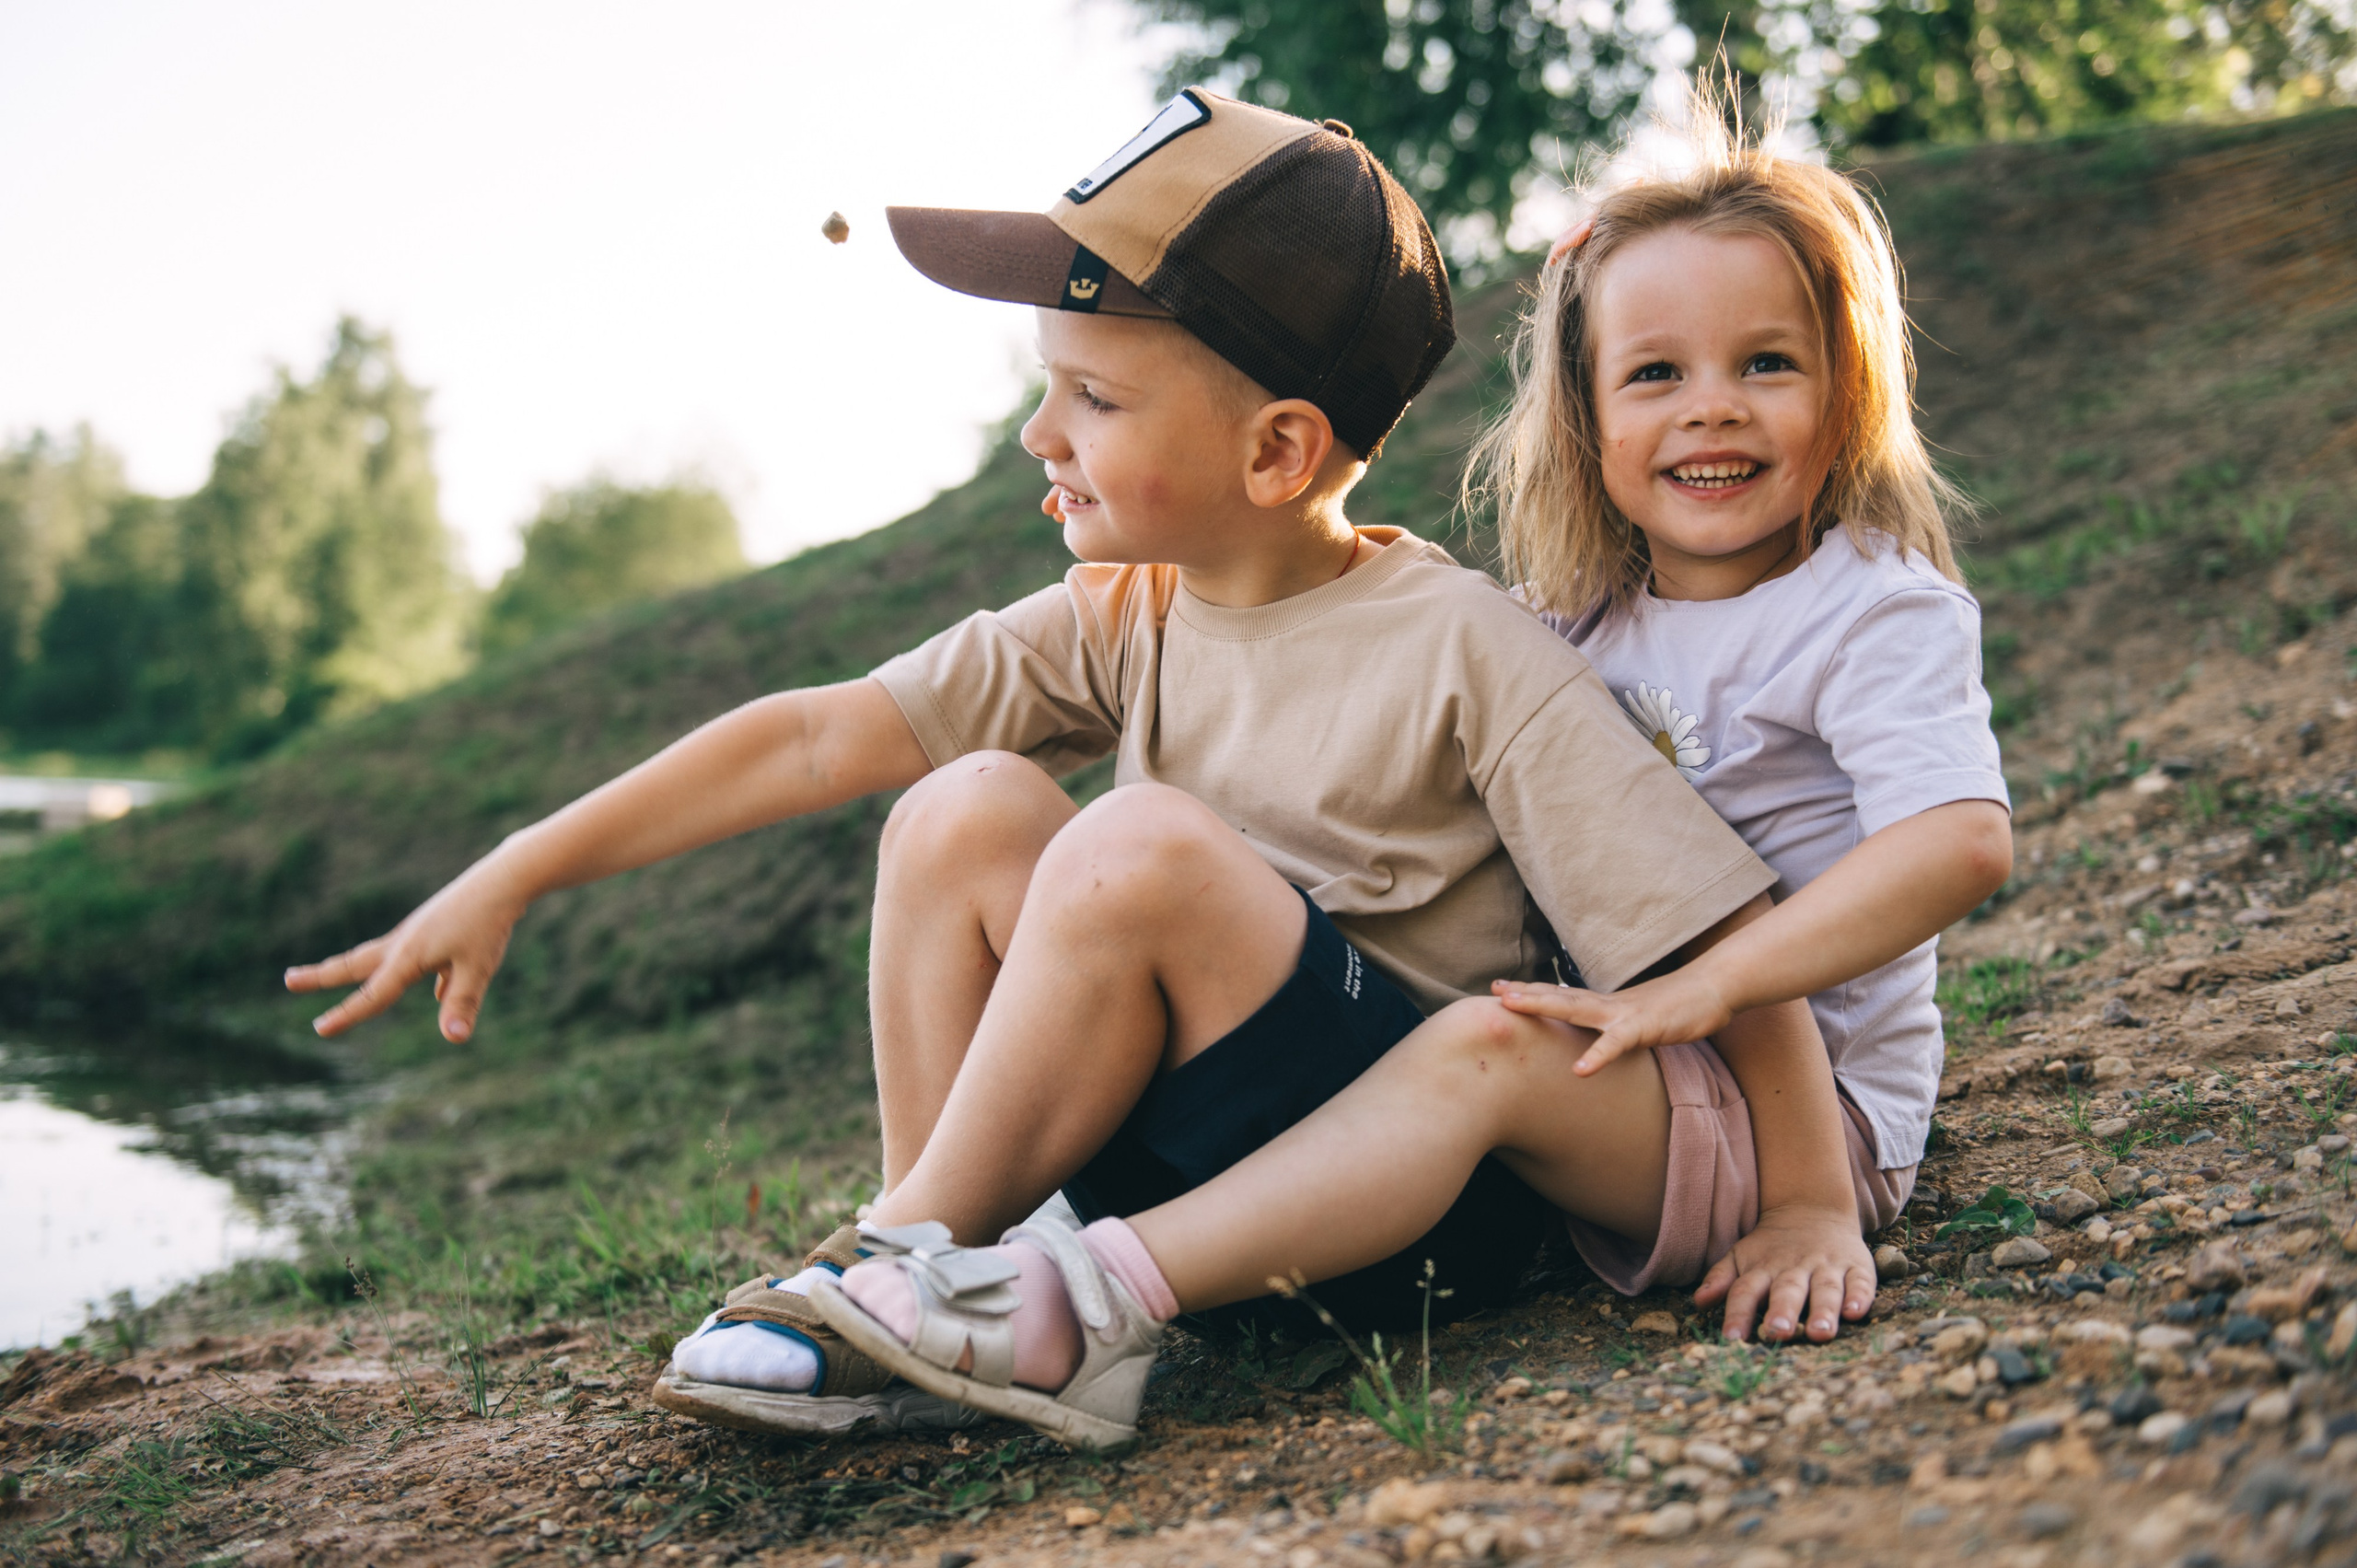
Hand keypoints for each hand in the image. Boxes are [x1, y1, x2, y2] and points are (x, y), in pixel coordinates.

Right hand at [284, 858, 529, 1040]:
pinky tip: (441, 984)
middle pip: (353, 964)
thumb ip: (462, 1003)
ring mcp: (416, 932)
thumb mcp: (478, 969)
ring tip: (327, 973)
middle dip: (321, 976)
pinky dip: (405, 969)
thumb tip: (453, 1038)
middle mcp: (403, 943)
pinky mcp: (432, 927)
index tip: (319, 1029)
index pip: (372, 995)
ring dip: (350, 967)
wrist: (502, 880)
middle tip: (288, 980)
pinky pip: (412, 955)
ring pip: (375, 956)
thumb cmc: (488, 925)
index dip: (346, 1015)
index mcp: (408, 956)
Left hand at [1490, 968, 1735, 1074]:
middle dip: (1524, 994)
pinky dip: (1598, 1056)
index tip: (1500, 989)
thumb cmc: (1675, 1006)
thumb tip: (1593, 1038)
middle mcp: (1607, 1004)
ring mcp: (1623, 1014)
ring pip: (1575, 1009)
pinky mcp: (1645, 1028)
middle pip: (1557, 997)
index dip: (1530, 993)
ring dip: (1542, 1006)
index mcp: (1603, 1004)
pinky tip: (1580, 1071)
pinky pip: (1617, 1044)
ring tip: (1512, 1006)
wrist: (1712, 989)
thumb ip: (1611, 1026)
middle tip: (1493, 990)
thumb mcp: (1635, 1018)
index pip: (1560, 996)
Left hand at [1692, 1203, 1876, 1342]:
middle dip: (1782, 1312)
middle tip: (1778, 1333)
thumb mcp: (1741, 1255)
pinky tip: (1855, 1313)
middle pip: (1787, 1291)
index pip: (1746, 1291)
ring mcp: (1827, 1267)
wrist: (1813, 1209)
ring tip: (1820, 1333)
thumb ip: (1721, 1278)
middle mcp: (1796, 1268)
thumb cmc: (1771, 1246)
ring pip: (1826, 1290)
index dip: (1738, 1314)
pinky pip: (1861, 1282)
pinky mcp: (1857, 1267)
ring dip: (1823, 1311)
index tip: (1732, 1339)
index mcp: (1764, 1268)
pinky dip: (1859, 1297)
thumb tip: (1699, 1302)